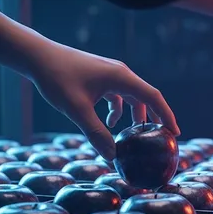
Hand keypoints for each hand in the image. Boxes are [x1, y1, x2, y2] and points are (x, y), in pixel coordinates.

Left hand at [28, 44, 178, 159]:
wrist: (37, 56)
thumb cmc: (57, 79)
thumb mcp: (77, 110)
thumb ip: (96, 133)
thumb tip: (112, 157)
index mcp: (121, 78)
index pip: (153, 97)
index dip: (166, 115)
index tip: (175, 133)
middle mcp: (120, 73)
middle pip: (146, 96)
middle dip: (155, 117)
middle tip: (163, 137)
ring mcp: (110, 73)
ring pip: (132, 96)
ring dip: (135, 115)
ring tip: (135, 135)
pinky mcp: (100, 76)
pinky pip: (118, 94)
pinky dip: (119, 110)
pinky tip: (109, 123)